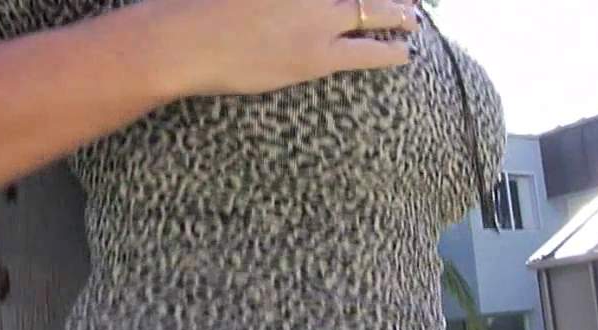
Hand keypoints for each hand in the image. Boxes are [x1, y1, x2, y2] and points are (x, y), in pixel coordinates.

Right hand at [143, 0, 419, 96]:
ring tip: (413, 19)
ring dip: (397, 14)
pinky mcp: (315, 55)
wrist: (184, 41)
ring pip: (371, 11)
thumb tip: (286, 9)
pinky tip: (405, 53)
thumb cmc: (199, 5)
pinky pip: (365, 53)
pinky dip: (389, 52)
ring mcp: (315, 17)